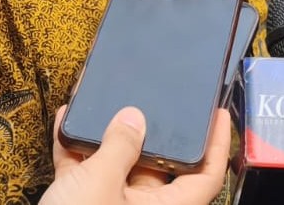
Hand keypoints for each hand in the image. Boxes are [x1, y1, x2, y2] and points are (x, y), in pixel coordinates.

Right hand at [43, 106, 230, 204]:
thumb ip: (118, 148)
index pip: (206, 177)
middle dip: (148, 131)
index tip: (218, 116)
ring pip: (117, 167)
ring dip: (105, 137)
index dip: (217, 145)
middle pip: (157, 164)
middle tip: (147, 98)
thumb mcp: (98, 184)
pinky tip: (65, 123)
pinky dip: (76, 151)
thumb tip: (133, 117)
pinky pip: (85, 174)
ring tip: (102, 104)